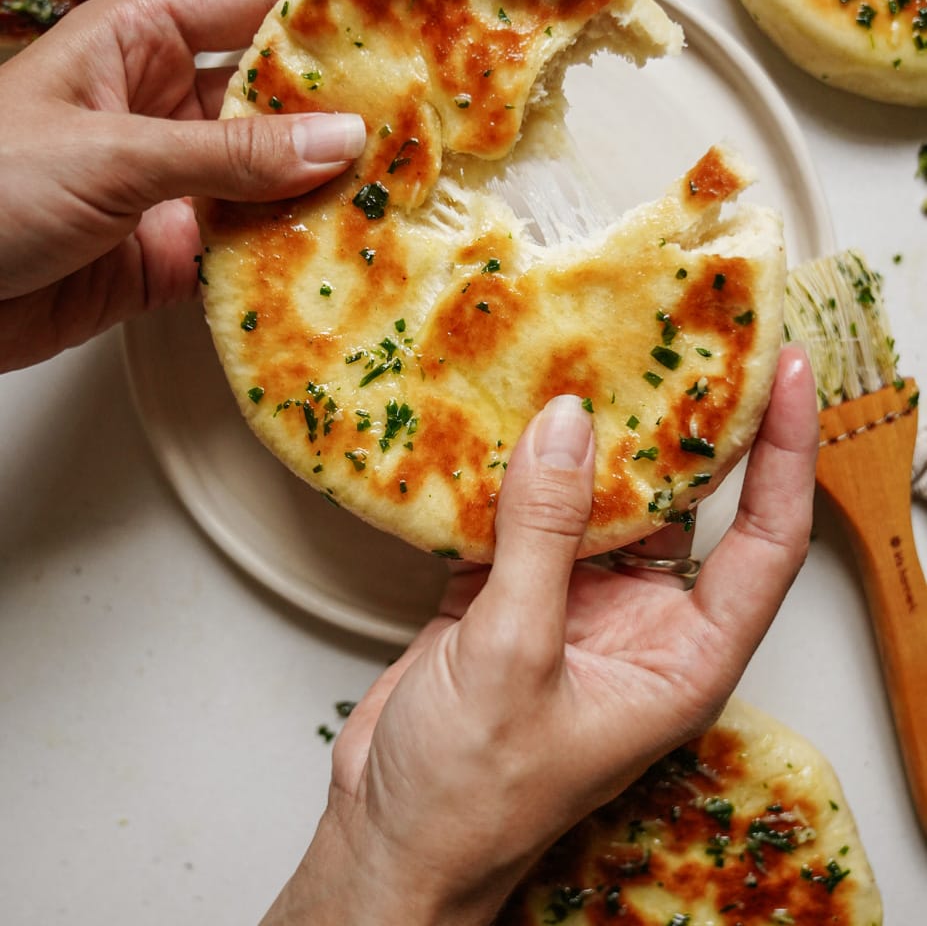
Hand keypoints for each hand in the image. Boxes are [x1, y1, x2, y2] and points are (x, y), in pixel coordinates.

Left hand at [0, 0, 365, 371]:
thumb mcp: (111, 153)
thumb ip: (229, 153)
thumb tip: (336, 139)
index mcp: (139, 42)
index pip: (253, 3)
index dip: (326, 1)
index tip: (400, 10)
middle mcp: (164, 107)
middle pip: (275, 95)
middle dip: (344, 104)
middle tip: (421, 114)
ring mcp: (172, 182)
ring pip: (271, 176)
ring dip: (325, 186)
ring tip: (402, 187)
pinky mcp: (171, 252)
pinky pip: (249, 246)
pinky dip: (291, 253)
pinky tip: (341, 252)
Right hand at [263, 346, 818, 925]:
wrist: (388, 840)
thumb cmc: (470, 797)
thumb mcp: (512, 660)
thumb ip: (542, 537)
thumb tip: (569, 427)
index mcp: (681, 656)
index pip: (764, 541)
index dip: (785, 455)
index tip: (788, 375)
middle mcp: (639, 620)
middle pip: (680, 503)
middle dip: (678, 424)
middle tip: (676, 337)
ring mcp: (573, 601)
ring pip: (598, 498)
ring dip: (586, 438)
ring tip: (585, 355)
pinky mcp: (509, 592)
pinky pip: (525, 511)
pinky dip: (512, 468)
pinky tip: (500, 417)